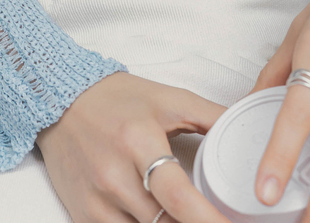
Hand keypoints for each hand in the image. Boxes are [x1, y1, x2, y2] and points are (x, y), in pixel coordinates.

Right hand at [37, 70, 230, 222]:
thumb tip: (247, 125)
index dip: (207, 219)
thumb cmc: (119, 99)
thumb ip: (211, 115)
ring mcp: (96, 201)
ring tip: (188, 215)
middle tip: (216, 219)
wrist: (61, 102)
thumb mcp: (169, 99)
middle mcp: (114, 176)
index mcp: (139, 141)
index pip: (176, 194)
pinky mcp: (83, 216)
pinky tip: (160, 219)